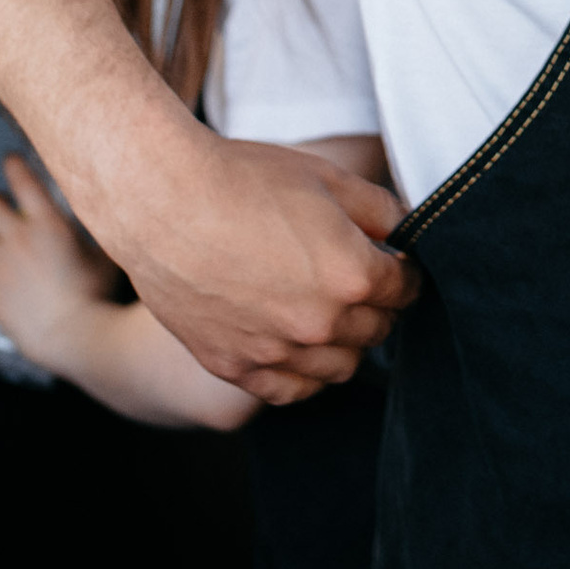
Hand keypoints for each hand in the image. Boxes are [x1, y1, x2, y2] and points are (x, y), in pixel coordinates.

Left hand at [0, 154, 121, 374]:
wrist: (75, 335)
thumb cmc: (98, 294)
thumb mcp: (107, 253)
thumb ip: (100, 232)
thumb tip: (113, 216)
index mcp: (48, 222)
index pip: (22, 179)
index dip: (13, 164)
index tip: (10, 158)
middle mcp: (17, 239)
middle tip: (3, 207)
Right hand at [93, 127, 419, 404]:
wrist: (163, 201)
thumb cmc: (246, 180)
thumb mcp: (328, 178)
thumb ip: (381, 210)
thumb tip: (405, 231)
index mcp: (352, 275)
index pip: (405, 288)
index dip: (406, 271)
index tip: (398, 262)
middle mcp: (319, 323)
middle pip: (377, 329)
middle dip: (380, 305)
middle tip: (367, 285)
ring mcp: (275, 351)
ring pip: (339, 367)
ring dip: (347, 342)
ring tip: (334, 314)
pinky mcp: (234, 365)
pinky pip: (289, 390)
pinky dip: (304, 374)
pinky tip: (301, 348)